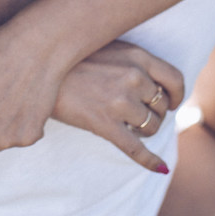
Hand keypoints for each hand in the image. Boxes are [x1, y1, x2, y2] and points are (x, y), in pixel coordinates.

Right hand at [53, 40, 183, 173]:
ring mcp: (120, 102)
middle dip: (153, 114)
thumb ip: (132, 60)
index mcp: (137, 56)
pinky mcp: (104, 124)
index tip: (171, 102)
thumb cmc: (72, 56)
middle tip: (137, 114)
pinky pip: (135, 148)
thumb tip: (151, 81)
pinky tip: (160, 169)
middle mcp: (133, 77)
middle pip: (161, 106)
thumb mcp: (108, 46)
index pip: (174, 79)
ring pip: (150, 127)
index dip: (176, 94)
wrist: (38, 66)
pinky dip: (150, 161)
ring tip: (127, 125)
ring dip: (143, 131)